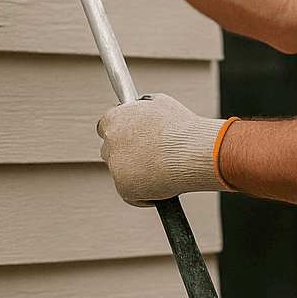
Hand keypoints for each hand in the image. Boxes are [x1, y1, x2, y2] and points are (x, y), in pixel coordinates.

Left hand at [97, 94, 231, 205]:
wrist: (192, 152)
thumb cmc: (181, 128)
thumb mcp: (160, 103)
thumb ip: (142, 107)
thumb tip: (142, 108)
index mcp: (114, 119)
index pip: (104, 126)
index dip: (119, 133)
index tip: (131, 138)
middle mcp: (110, 141)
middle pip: (109, 150)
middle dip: (125, 154)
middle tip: (147, 157)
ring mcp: (114, 165)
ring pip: (120, 173)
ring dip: (135, 174)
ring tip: (160, 171)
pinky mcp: (123, 187)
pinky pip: (130, 193)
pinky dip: (143, 194)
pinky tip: (161, 187)